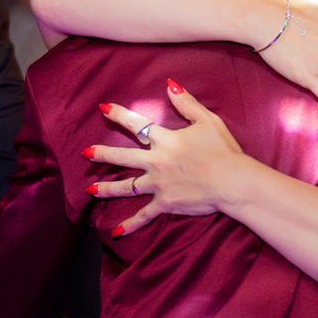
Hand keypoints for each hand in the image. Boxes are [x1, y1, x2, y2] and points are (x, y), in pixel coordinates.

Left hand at [86, 80, 244, 235]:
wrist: (232, 181)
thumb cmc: (223, 150)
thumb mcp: (208, 121)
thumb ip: (187, 103)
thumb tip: (170, 85)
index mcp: (166, 140)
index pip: (137, 124)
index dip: (119, 115)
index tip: (103, 109)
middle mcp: (157, 161)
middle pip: (123, 156)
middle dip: (102, 154)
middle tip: (86, 153)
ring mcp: (159, 184)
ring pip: (127, 186)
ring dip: (107, 188)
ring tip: (90, 190)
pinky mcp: (165, 203)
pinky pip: (143, 215)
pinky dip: (130, 225)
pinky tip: (115, 232)